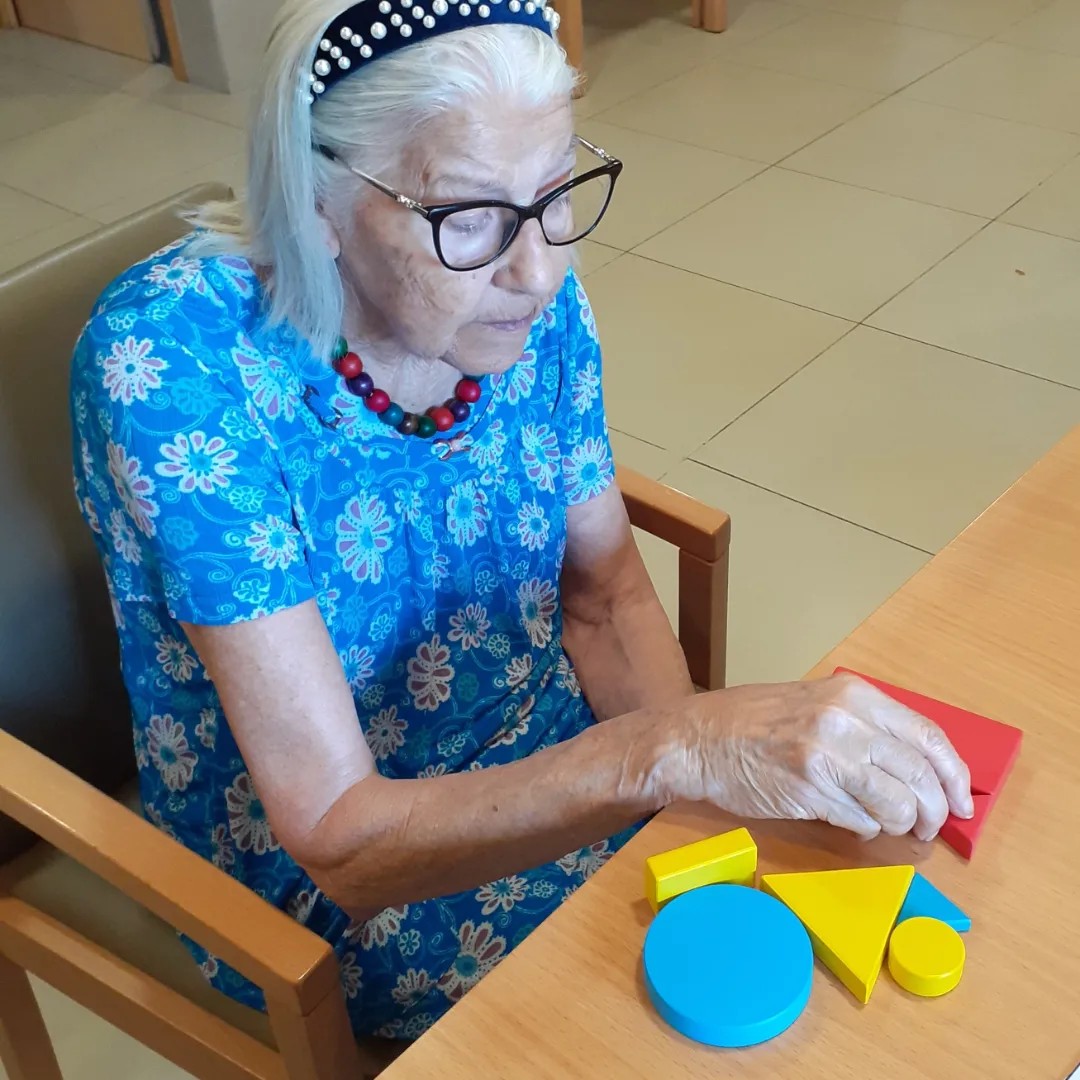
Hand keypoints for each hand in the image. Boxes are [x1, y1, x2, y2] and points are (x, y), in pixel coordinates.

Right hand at [675, 674, 974, 840]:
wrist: (698, 740)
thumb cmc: (754, 722)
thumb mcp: (817, 703)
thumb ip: (866, 725)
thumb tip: (919, 767)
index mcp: (853, 695)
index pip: (928, 737)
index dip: (954, 776)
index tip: (962, 802)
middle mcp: (845, 722)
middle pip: (920, 776)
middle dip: (935, 811)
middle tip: (930, 827)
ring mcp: (827, 758)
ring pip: (897, 806)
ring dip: (901, 825)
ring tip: (887, 825)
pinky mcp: (809, 792)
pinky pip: (862, 822)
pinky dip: (867, 829)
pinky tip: (850, 820)